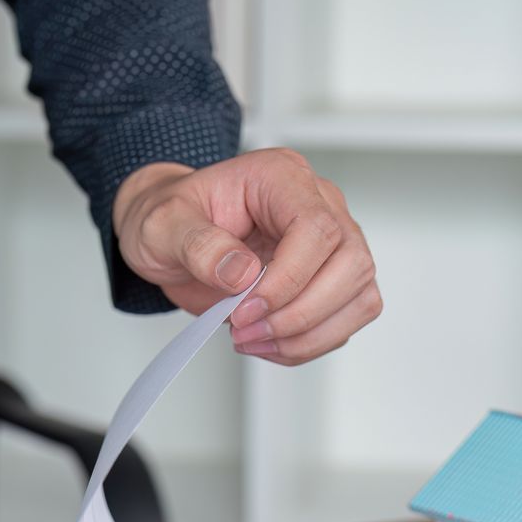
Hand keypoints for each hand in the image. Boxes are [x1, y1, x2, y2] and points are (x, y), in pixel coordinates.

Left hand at [112, 150, 381, 365]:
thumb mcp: (162, 225)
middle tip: (247, 330)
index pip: (317, 228)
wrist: (171, 238)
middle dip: (301, 313)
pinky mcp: (331, 279)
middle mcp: (318, 204)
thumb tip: (242, 274)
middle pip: (352, 263)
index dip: (289, 278)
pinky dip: (308, 344)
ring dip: (309, 335)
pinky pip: (344, 320)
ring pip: (359, 296)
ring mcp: (332, 243)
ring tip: (254, 340)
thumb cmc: (172, 219)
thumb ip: (199, 245)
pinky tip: (267, 341)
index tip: (247, 308)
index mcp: (281, 178)